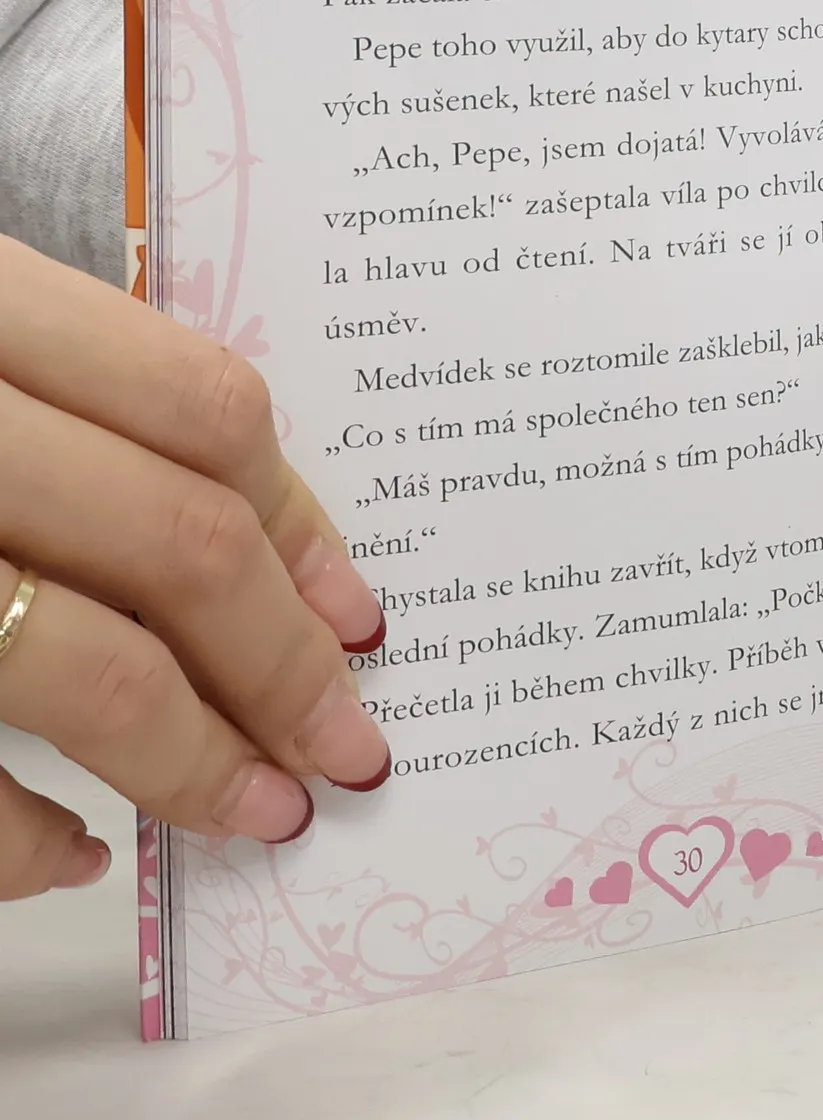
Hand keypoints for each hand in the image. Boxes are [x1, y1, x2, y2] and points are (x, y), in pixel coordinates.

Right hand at [0, 237, 389, 899]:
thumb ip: (69, 400)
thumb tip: (262, 548)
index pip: (202, 409)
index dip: (305, 519)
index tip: (358, 614)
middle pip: (176, 544)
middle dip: (283, 665)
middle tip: (347, 744)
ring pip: (87, 665)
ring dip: (192, 761)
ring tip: (258, 811)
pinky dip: (15, 838)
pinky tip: (73, 852)